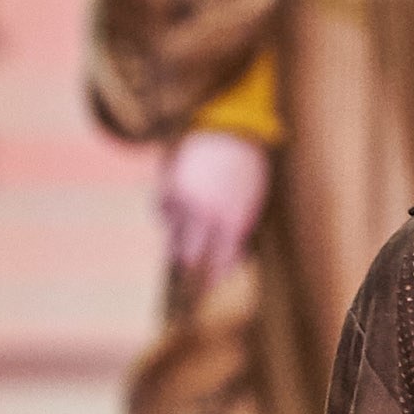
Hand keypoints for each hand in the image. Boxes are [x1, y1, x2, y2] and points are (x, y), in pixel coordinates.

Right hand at [160, 129, 269, 283]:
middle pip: (189, 256)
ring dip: (175, 243)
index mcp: (232, 221)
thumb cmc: (247, 168)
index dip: (213, 278)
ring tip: (180, 244)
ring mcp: (184, 200)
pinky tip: (173, 216)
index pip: (219, 263)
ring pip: (170, 236)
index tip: (209, 286)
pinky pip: (160, 212)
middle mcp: (205, 214)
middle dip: (190, 265)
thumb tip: (231, 263)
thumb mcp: (253, 203)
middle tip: (190, 269)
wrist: (228, 127)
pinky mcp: (167, 185)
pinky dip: (166, 217)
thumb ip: (240, 233)